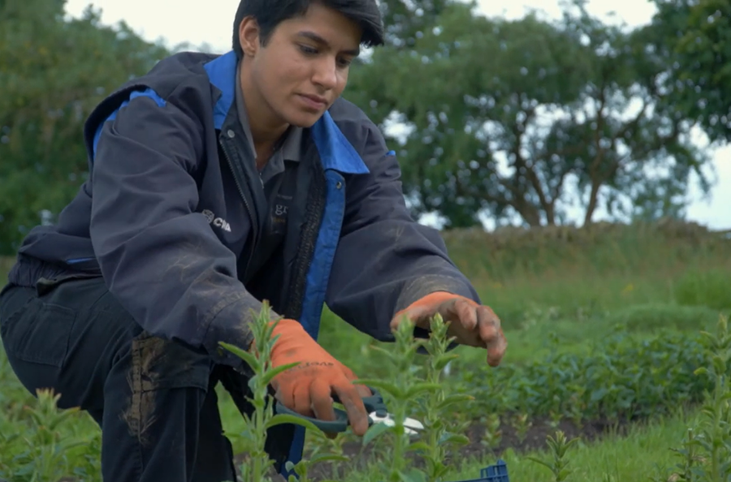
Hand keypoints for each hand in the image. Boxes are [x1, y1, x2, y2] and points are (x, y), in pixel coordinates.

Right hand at [266, 318, 371, 436]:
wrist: (290, 343)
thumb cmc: (319, 361)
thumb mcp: (339, 370)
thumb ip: (354, 387)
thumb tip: (372, 404)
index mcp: (335, 373)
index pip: (349, 394)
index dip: (357, 413)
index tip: (361, 431)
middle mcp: (317, 376)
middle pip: (322, 402)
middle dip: (327, 422)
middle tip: (332, 433)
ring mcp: (299, 379)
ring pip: (303, 408)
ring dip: (309, 417)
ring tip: (313, 416)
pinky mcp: (283, 383)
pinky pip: (288, 406)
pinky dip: (293, 410)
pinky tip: (296, 405)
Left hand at [390, 291, 506, 366]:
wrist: (444, 314)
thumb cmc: (429, 313)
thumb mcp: (416, 314)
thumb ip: (405, 319)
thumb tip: (394, 326)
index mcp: (453, 305)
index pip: (462, 305)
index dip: (467, 313)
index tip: (469, 325)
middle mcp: (471, 311)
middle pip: (485, 313)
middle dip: (488, 324)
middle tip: (488, 337)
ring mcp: (481, 322)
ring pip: (495, 327)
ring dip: (497, 340)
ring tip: (494, 357)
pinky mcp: (486, 335)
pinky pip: (498, 340)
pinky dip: (498, 349)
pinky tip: (493, 363)